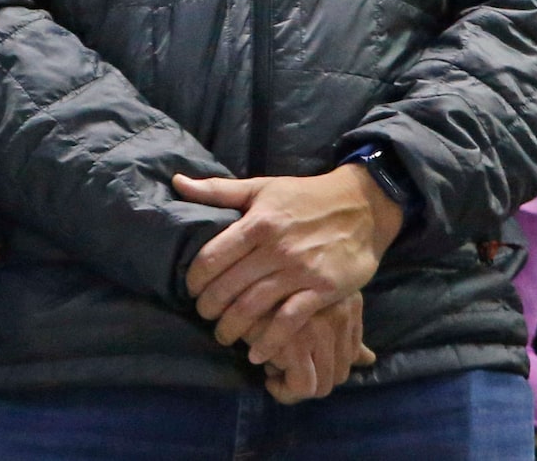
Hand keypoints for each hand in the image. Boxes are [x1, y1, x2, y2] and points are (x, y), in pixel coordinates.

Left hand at [173, 165, 400, 347]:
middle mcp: (276, 247)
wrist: (360, 206)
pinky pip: (290, 321)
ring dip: (234, 327)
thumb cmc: (303, 197)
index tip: (190, 290)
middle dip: (210, 307)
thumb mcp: (260, 188)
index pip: (213, 256)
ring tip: (224, 336)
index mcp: (256, 222)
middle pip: (230, 286)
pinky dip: (270, 341)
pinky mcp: (324, 290)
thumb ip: (217, 190)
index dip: (195, 279)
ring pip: (255, 306)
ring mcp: (300, 270)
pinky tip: (257, 353)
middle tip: (203, 317)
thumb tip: (176, 183)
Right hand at [255, 293, 374, 403]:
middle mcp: (340, 314)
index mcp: (348, 302)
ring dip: (297, 389)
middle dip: (312, 380)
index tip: (300, 361)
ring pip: (323, 385)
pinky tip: (268, 378)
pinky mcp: (296, 342)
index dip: (325, 366)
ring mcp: (320, 329)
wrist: (231, 272)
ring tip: (275, 376)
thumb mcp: (315, 300)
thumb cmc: (274, 288)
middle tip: (285, 372)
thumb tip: (368, 359)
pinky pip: (302, 387)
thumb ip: (345, 330)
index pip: (351, 355)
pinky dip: (284, 391)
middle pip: (339, 374)